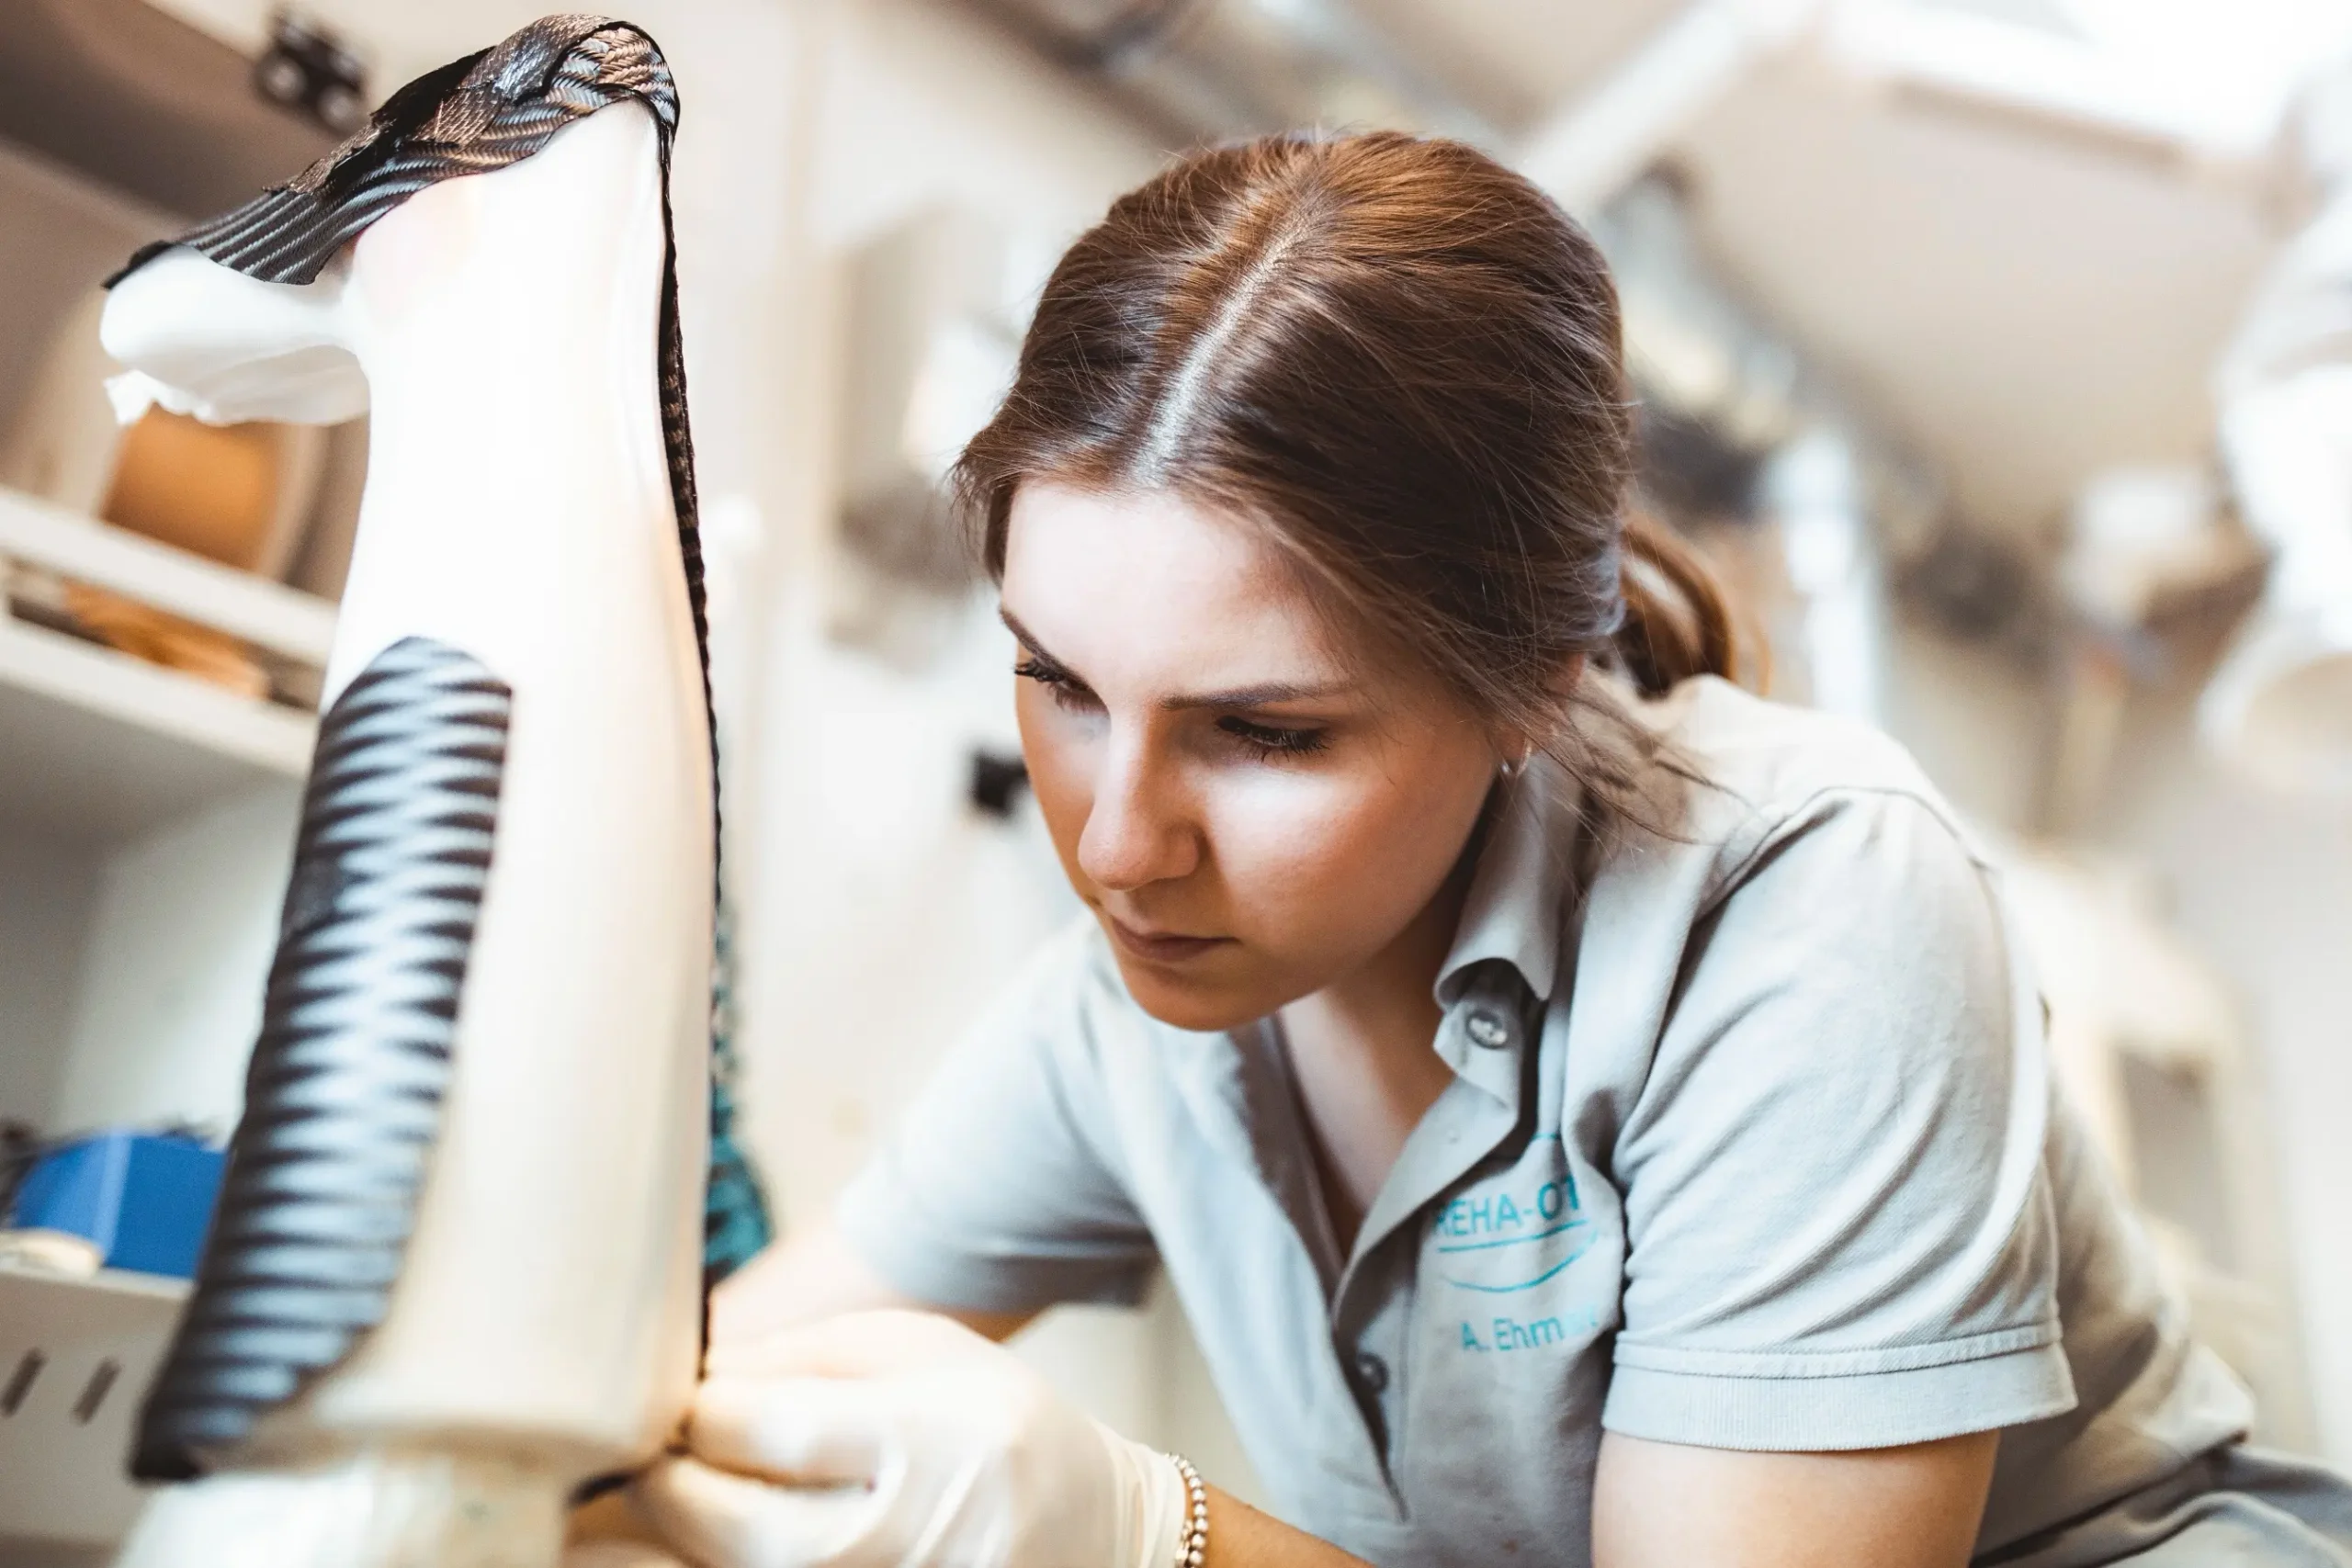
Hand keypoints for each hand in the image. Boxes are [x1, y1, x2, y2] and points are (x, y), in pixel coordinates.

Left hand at [633, 1310, 1191, 1567]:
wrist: (1097, 1539)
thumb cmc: (997, 1427)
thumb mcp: (925, 1352)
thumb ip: (801, 1355)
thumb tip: (680, 1378)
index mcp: (932, 1439)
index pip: (767, 1428)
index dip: (691, 1411)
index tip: (670, 1398)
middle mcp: (910, 1538)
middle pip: (731, 1525)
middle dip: (658, 1484)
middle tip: (637, 1452)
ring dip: (659, 1542)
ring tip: (634, 1507)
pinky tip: (684, 1542)